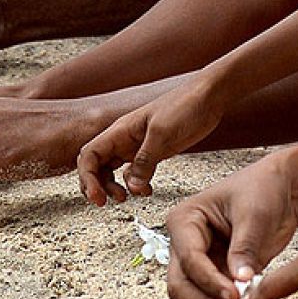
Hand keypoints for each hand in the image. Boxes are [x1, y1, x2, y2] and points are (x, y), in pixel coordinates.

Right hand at [76, 79, 226, 204]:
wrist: (209, 96)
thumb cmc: (185, 104)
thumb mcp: (162, 134)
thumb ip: (145, 162)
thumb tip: (132, 187)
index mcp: (120, 131)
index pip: (89, 156)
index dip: (87, 178)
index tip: (97, 196)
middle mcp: (123, 139)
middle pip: (95, 166)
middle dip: (96, 185)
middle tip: (104, 202)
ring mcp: (137, 147)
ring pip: (112, 171)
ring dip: (113, 187)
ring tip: (125, 198)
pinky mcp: (152, 152)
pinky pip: (134, 173)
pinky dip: (136, 185)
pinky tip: (146, 190)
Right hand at [164, 154, 297, 298]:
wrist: (283, 192)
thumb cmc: (264, 189)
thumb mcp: (254, 215)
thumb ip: (244, 248)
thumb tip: (239, 280)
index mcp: (184, 220)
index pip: (188, 258)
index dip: (209, 280)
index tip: (233, 294)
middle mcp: (184, 243)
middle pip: (179, 283)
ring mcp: (197, 262)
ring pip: (188, 297)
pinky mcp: (213, 275)